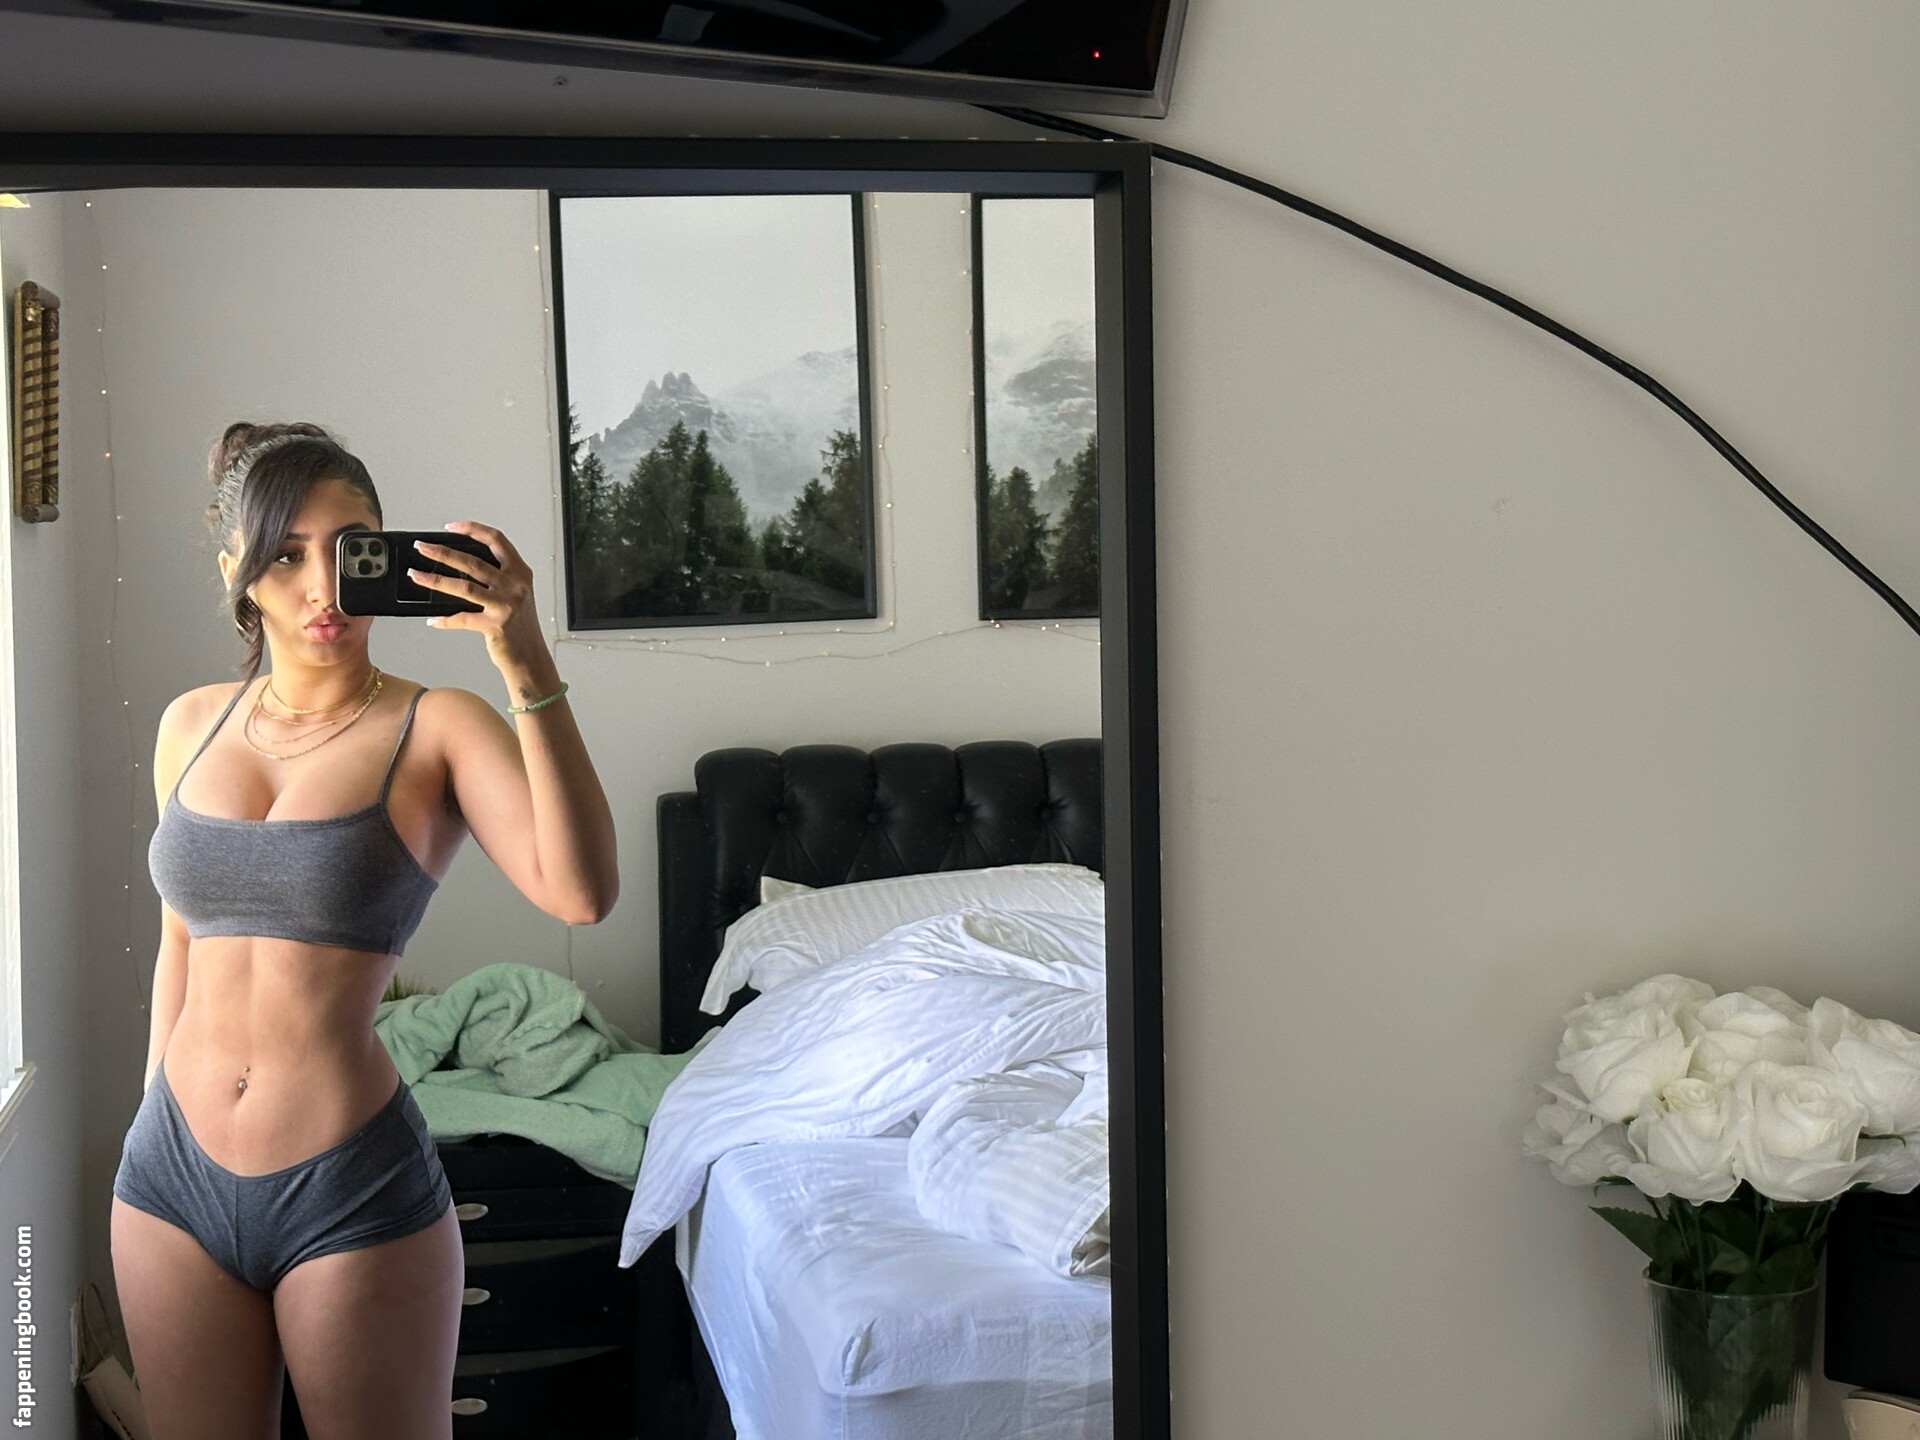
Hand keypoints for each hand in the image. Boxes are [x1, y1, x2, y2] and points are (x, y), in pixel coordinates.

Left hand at [410, 520, 545, 666]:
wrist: (531, 657)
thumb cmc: (520, 626)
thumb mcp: (515, 594)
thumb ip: (496, 578)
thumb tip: (457, 565)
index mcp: (520, 572)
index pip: (496, 540)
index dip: (472, 529)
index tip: (450, 527)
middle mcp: (514, 585)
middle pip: (472, 561)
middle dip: (441, 552)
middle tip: (421, 547)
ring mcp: (505, 605)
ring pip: (463, 586)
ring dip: (435, 579)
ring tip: (415, 575)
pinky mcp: (495, 625)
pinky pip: (462, 618)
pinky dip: (444, 619)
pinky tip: (432, 619)